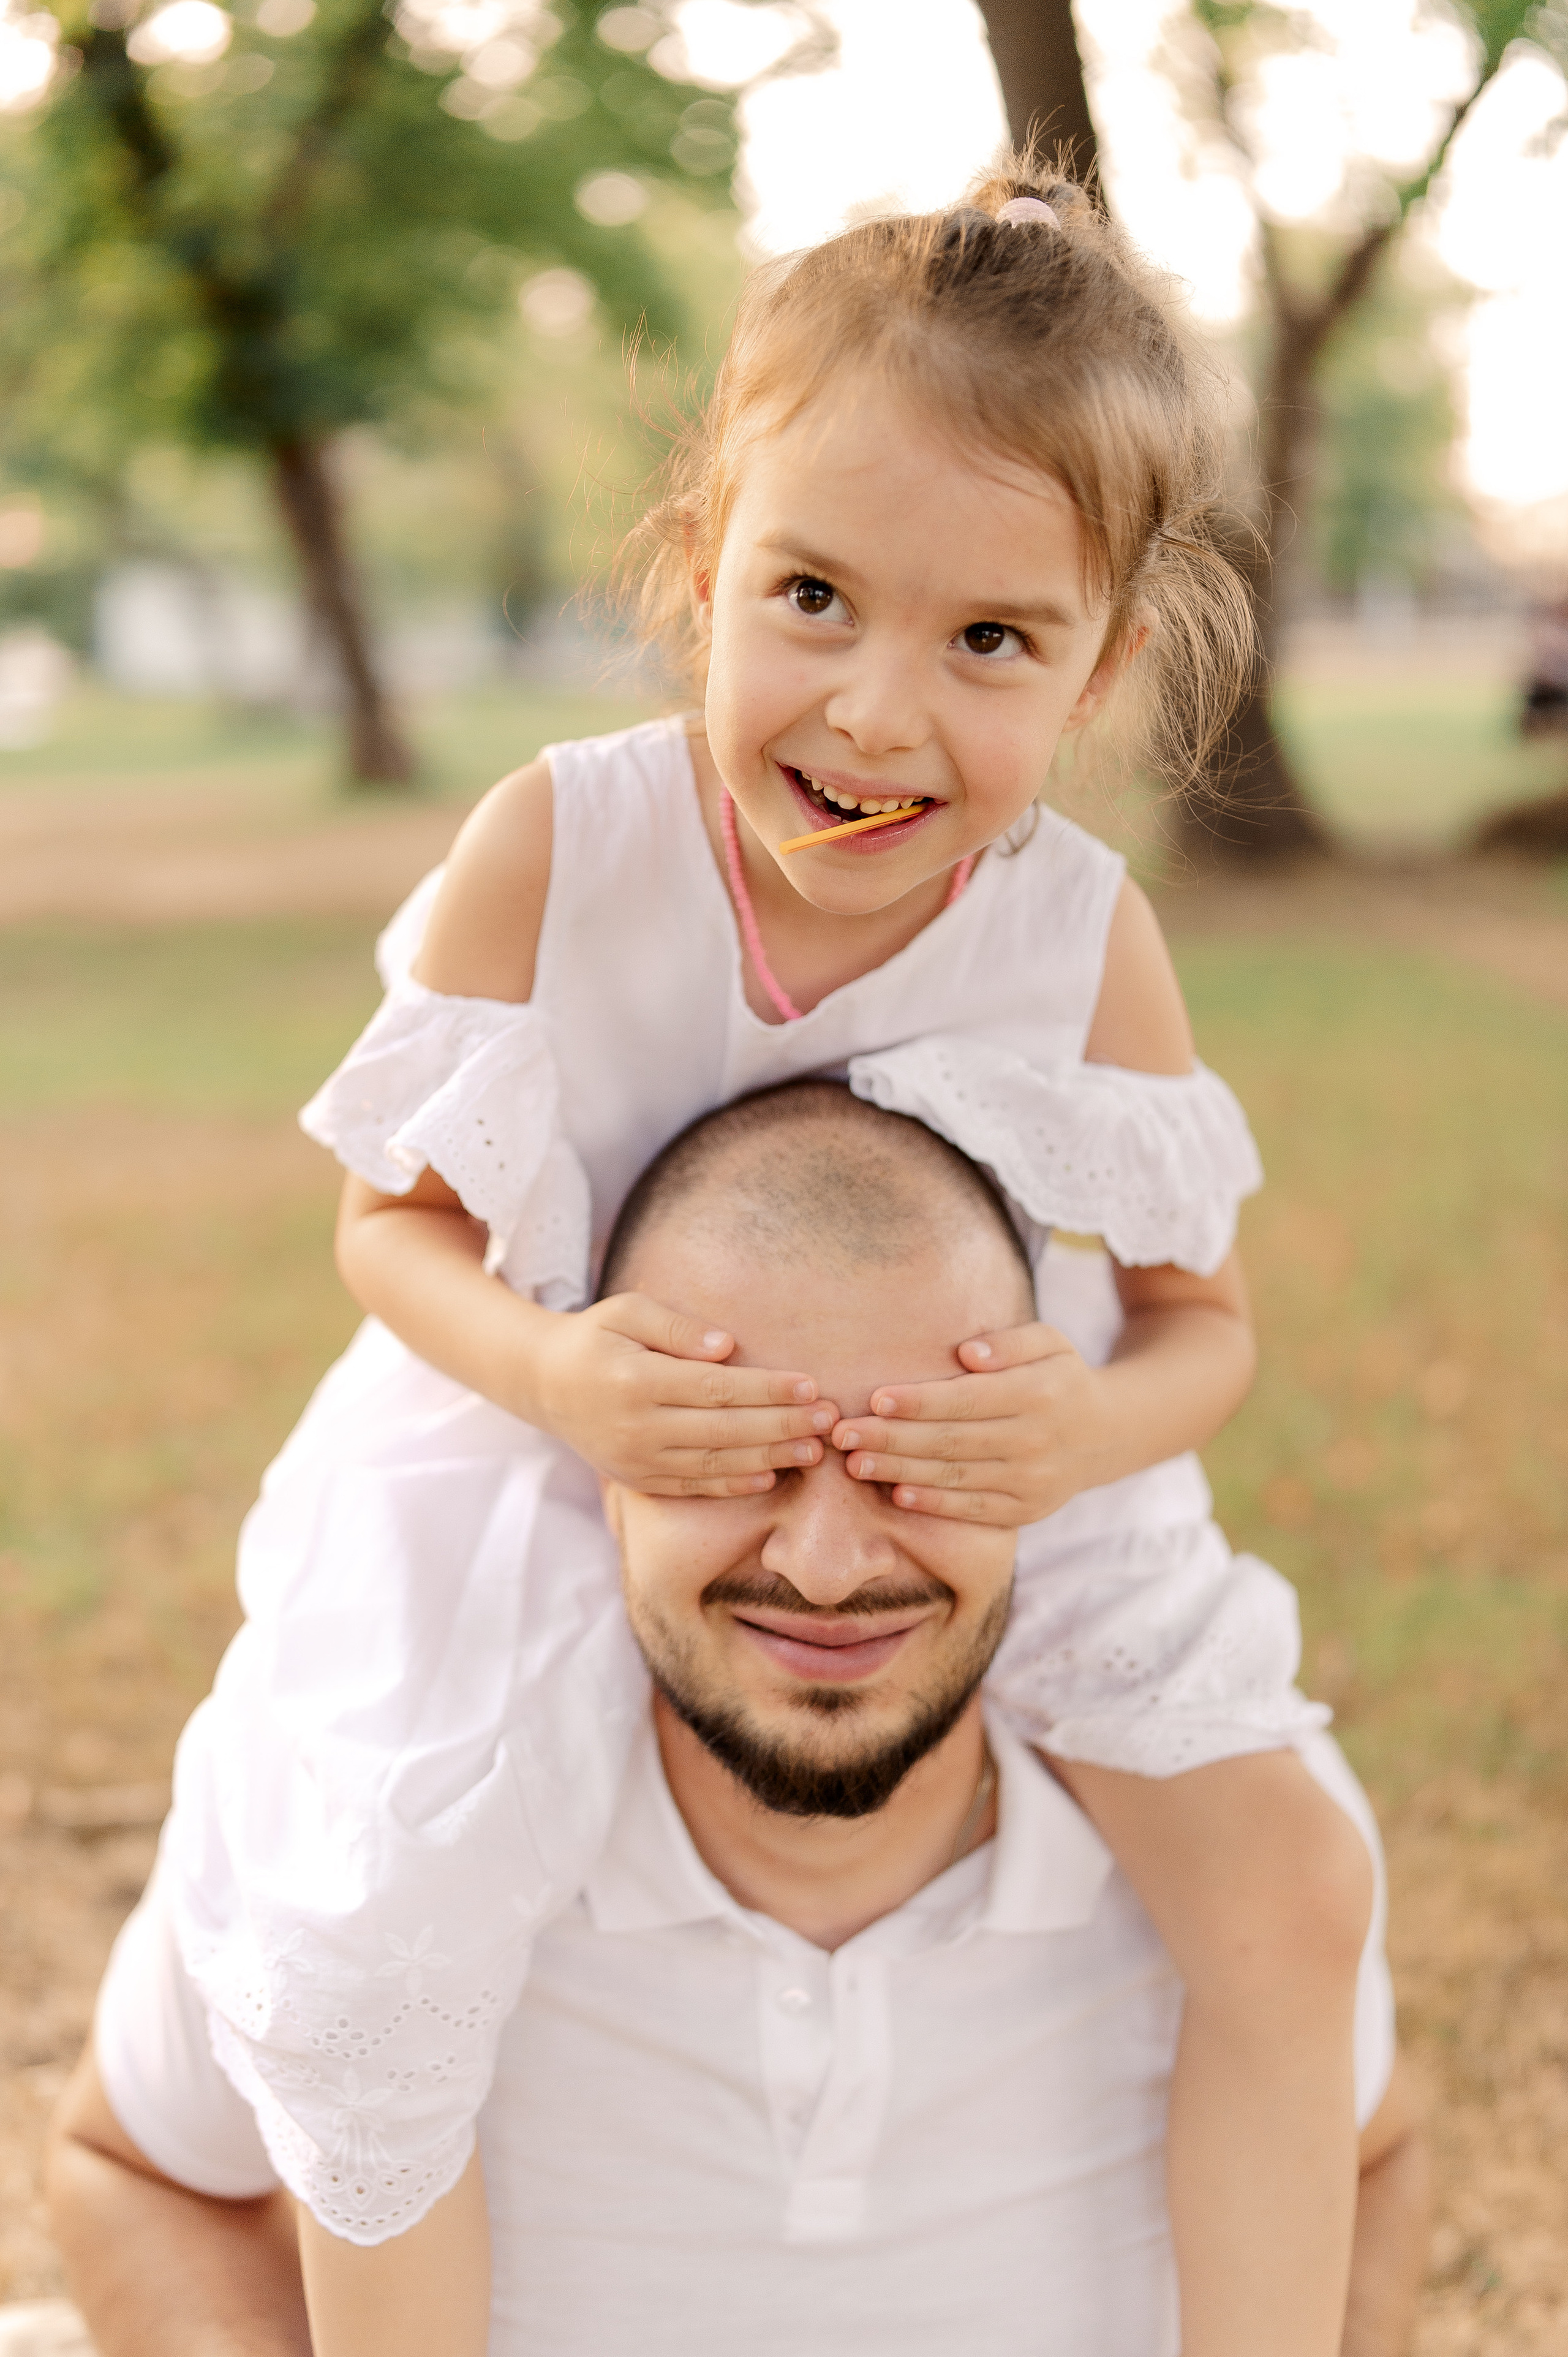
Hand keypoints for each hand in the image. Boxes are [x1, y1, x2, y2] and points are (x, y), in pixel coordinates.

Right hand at [535, 1292, 838, 1496]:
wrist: (545, 1385)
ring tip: (813, 1450)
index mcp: (635, 1379)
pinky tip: (770, 1476)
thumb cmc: (597, 1337)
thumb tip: (727, 1346)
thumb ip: (676, 1326)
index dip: (765, 1389)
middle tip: (828, 1420)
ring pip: (713, 1464)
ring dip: (769, 1458)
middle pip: (722, 1429)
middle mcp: (636, 1425)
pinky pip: (692, 1487)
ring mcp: (637, 1459)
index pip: (714, 1387)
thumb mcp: (627, 1312)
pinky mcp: (638, 1480)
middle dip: (781, 1426)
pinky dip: (733, 1485)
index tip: (809, 1385)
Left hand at [830, 1322, 1107, 1525]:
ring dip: (900, 1471)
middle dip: (892, 1439)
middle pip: (952, 1441)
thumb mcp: (1049, 1342)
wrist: (1106, 1434)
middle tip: (843, 1434)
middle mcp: (1035, 1440)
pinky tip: (897, 1493)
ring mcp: (1031, 1480)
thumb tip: (967, 1352)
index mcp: (1037, 1394)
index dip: (919, 1402)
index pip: (967, 1399)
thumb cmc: (1060, 1378)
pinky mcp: (1026, 1510)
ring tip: (855, 1463)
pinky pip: (973, 1510)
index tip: (875, 1399)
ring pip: (956, 1478)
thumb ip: (1009, 1342)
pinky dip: (934, 1504)